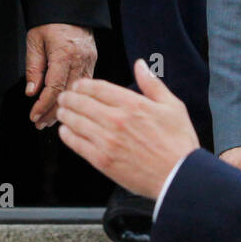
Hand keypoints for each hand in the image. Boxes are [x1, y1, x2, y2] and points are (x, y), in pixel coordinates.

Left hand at [25, 22, 96, 128]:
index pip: (54, 88)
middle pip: (67, 94)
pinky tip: (64, 106)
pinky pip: (84, 85)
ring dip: (63, 108)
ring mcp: (89, 61)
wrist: (70, 8)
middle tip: (39, 123)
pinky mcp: (92, 62)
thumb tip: (32, 92)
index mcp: (64, 54)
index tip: (33, 115)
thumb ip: (33, 68)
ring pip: (77, 93)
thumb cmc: (50, 21)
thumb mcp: (35, 41)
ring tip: (49, 120)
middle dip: (52, 112)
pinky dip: (74, 98)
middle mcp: (80, 60)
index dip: (43, 105)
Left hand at [57, 59, 199, 199]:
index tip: (78, 85)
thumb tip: (140, 64)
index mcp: (132, 104)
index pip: (98, 88)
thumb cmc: (178, 143)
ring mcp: (107, 141)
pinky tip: (65, 131)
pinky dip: (68, 136)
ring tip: (62, 111)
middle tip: (64, 97)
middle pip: (82, 102)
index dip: (84, 84)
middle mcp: (116, 120)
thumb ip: (152, 84)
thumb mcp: (172, 106)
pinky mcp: (102, 160)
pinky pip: (77, 144)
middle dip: (69, 97)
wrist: (178, 177)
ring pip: (76, 122)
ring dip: (65, 114)